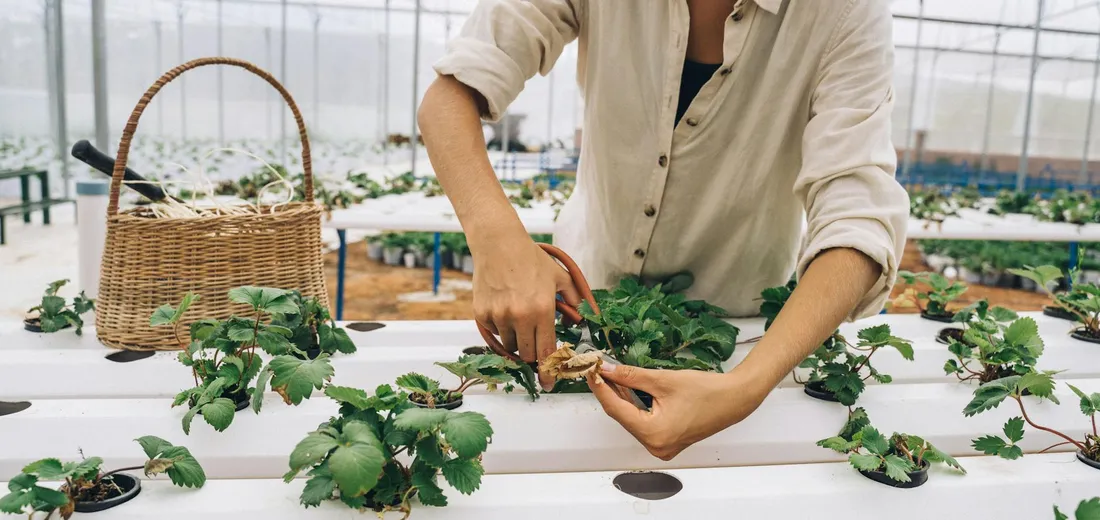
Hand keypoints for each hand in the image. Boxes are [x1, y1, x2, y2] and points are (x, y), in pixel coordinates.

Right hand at [472, 237, 580, 389]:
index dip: (548, 371)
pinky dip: (501, 328)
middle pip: (527, 354)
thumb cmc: (531, 259)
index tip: (549, 383)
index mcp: (542, 310)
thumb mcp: (559, 277)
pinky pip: (494, 333)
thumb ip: (573, 301)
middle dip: (532, 353)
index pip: (546, 351)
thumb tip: (579, 322)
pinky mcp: (482, 313)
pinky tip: (505, 309)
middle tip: (534, 340)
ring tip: (519, 316)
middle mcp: (520, 316)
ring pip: (510, 344)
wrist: (499, 244)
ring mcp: (499, 315)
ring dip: (517, 338)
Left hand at [586, 363, 770, 460]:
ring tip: (609, 376)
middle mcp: (656, 446)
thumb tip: (607, 370)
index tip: (591, 371)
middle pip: (623, 416)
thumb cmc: (705, 391)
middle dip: (610, 392)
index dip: (601, 388)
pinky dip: (635, 406)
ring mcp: (662, 446)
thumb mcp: (662, 380)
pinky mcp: (667, 441)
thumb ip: (630, 376)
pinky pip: (643, 422)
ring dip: (621, 398)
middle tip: (598, 370)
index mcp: (654, 434)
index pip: (616, 409)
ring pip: (632, 419)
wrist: (734, 399)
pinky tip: (626, 389)